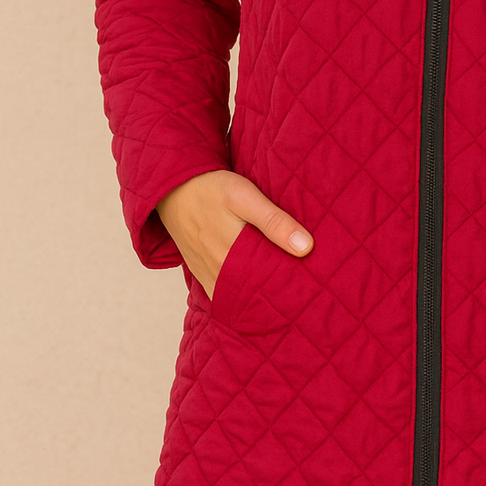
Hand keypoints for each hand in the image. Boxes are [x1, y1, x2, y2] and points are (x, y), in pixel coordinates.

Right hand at [156, 170, 312, 299]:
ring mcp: (208, 276)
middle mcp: (219, 273)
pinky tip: (255, 292)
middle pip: (255, 295)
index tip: (313, 290)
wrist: (172, 188)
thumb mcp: (245, 197)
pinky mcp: (201, 272)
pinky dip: (238, 296)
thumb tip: (306, 247)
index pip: (269, 286)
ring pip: (238, 297)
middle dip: (278, 296)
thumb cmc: (212, 189)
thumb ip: (275, 222)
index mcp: (233, 257)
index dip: (292, 290)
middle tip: (305, 295)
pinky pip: (222, 293)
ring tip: (285, 296)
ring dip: (258, 297)